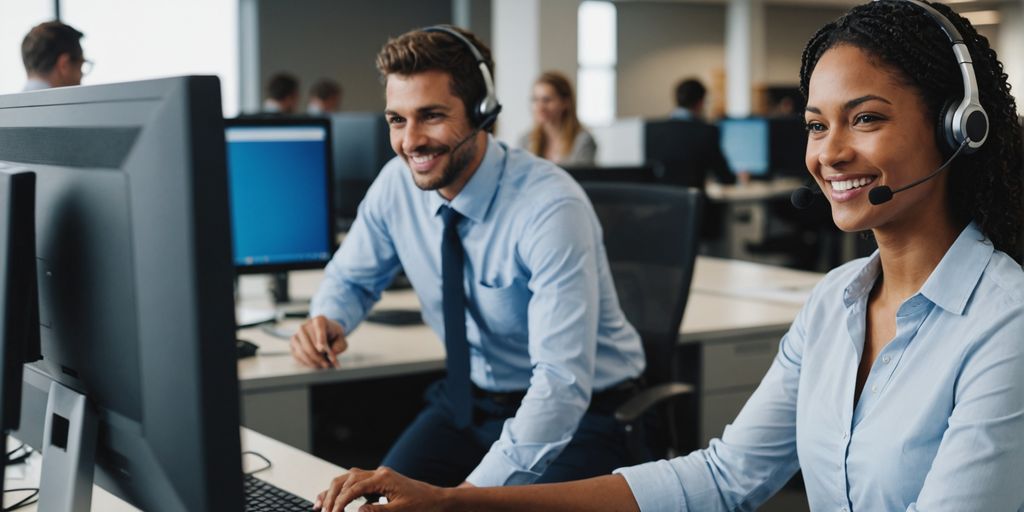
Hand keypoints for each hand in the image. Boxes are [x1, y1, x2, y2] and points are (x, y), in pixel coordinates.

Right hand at [290, 315, 346, 368]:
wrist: (325, 333)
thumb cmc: (333, 336)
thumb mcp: (341, 339)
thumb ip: (338, 347)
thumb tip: (331, 356)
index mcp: (319, 320)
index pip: (319, 329)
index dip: (320, 340)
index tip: (322, 349)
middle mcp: (305, 326)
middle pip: (310, 345)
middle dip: (319, 358)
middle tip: (327, 365)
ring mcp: (297, 335)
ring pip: (303, 352)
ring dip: (314, 362)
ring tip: (323, 366)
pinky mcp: (292, 344)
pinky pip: (297, 356)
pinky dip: (307, 363)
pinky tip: (315, 365)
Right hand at [314, 467, 449, 511]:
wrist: (437, 499)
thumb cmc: (422, 504)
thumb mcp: (400, 510)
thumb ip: (377, 510)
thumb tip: (358, 511)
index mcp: (384, 478)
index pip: (354, 487)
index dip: (340, 501)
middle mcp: (379, 473)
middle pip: (347, 478)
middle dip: (332, 495)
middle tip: (323, 511)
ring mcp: (379, 475)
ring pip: (349, 477)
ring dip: (334, 490)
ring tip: (321, 505)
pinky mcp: (379, 481)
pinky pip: (356, 481)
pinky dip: (344, 489)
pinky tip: (336, 499)